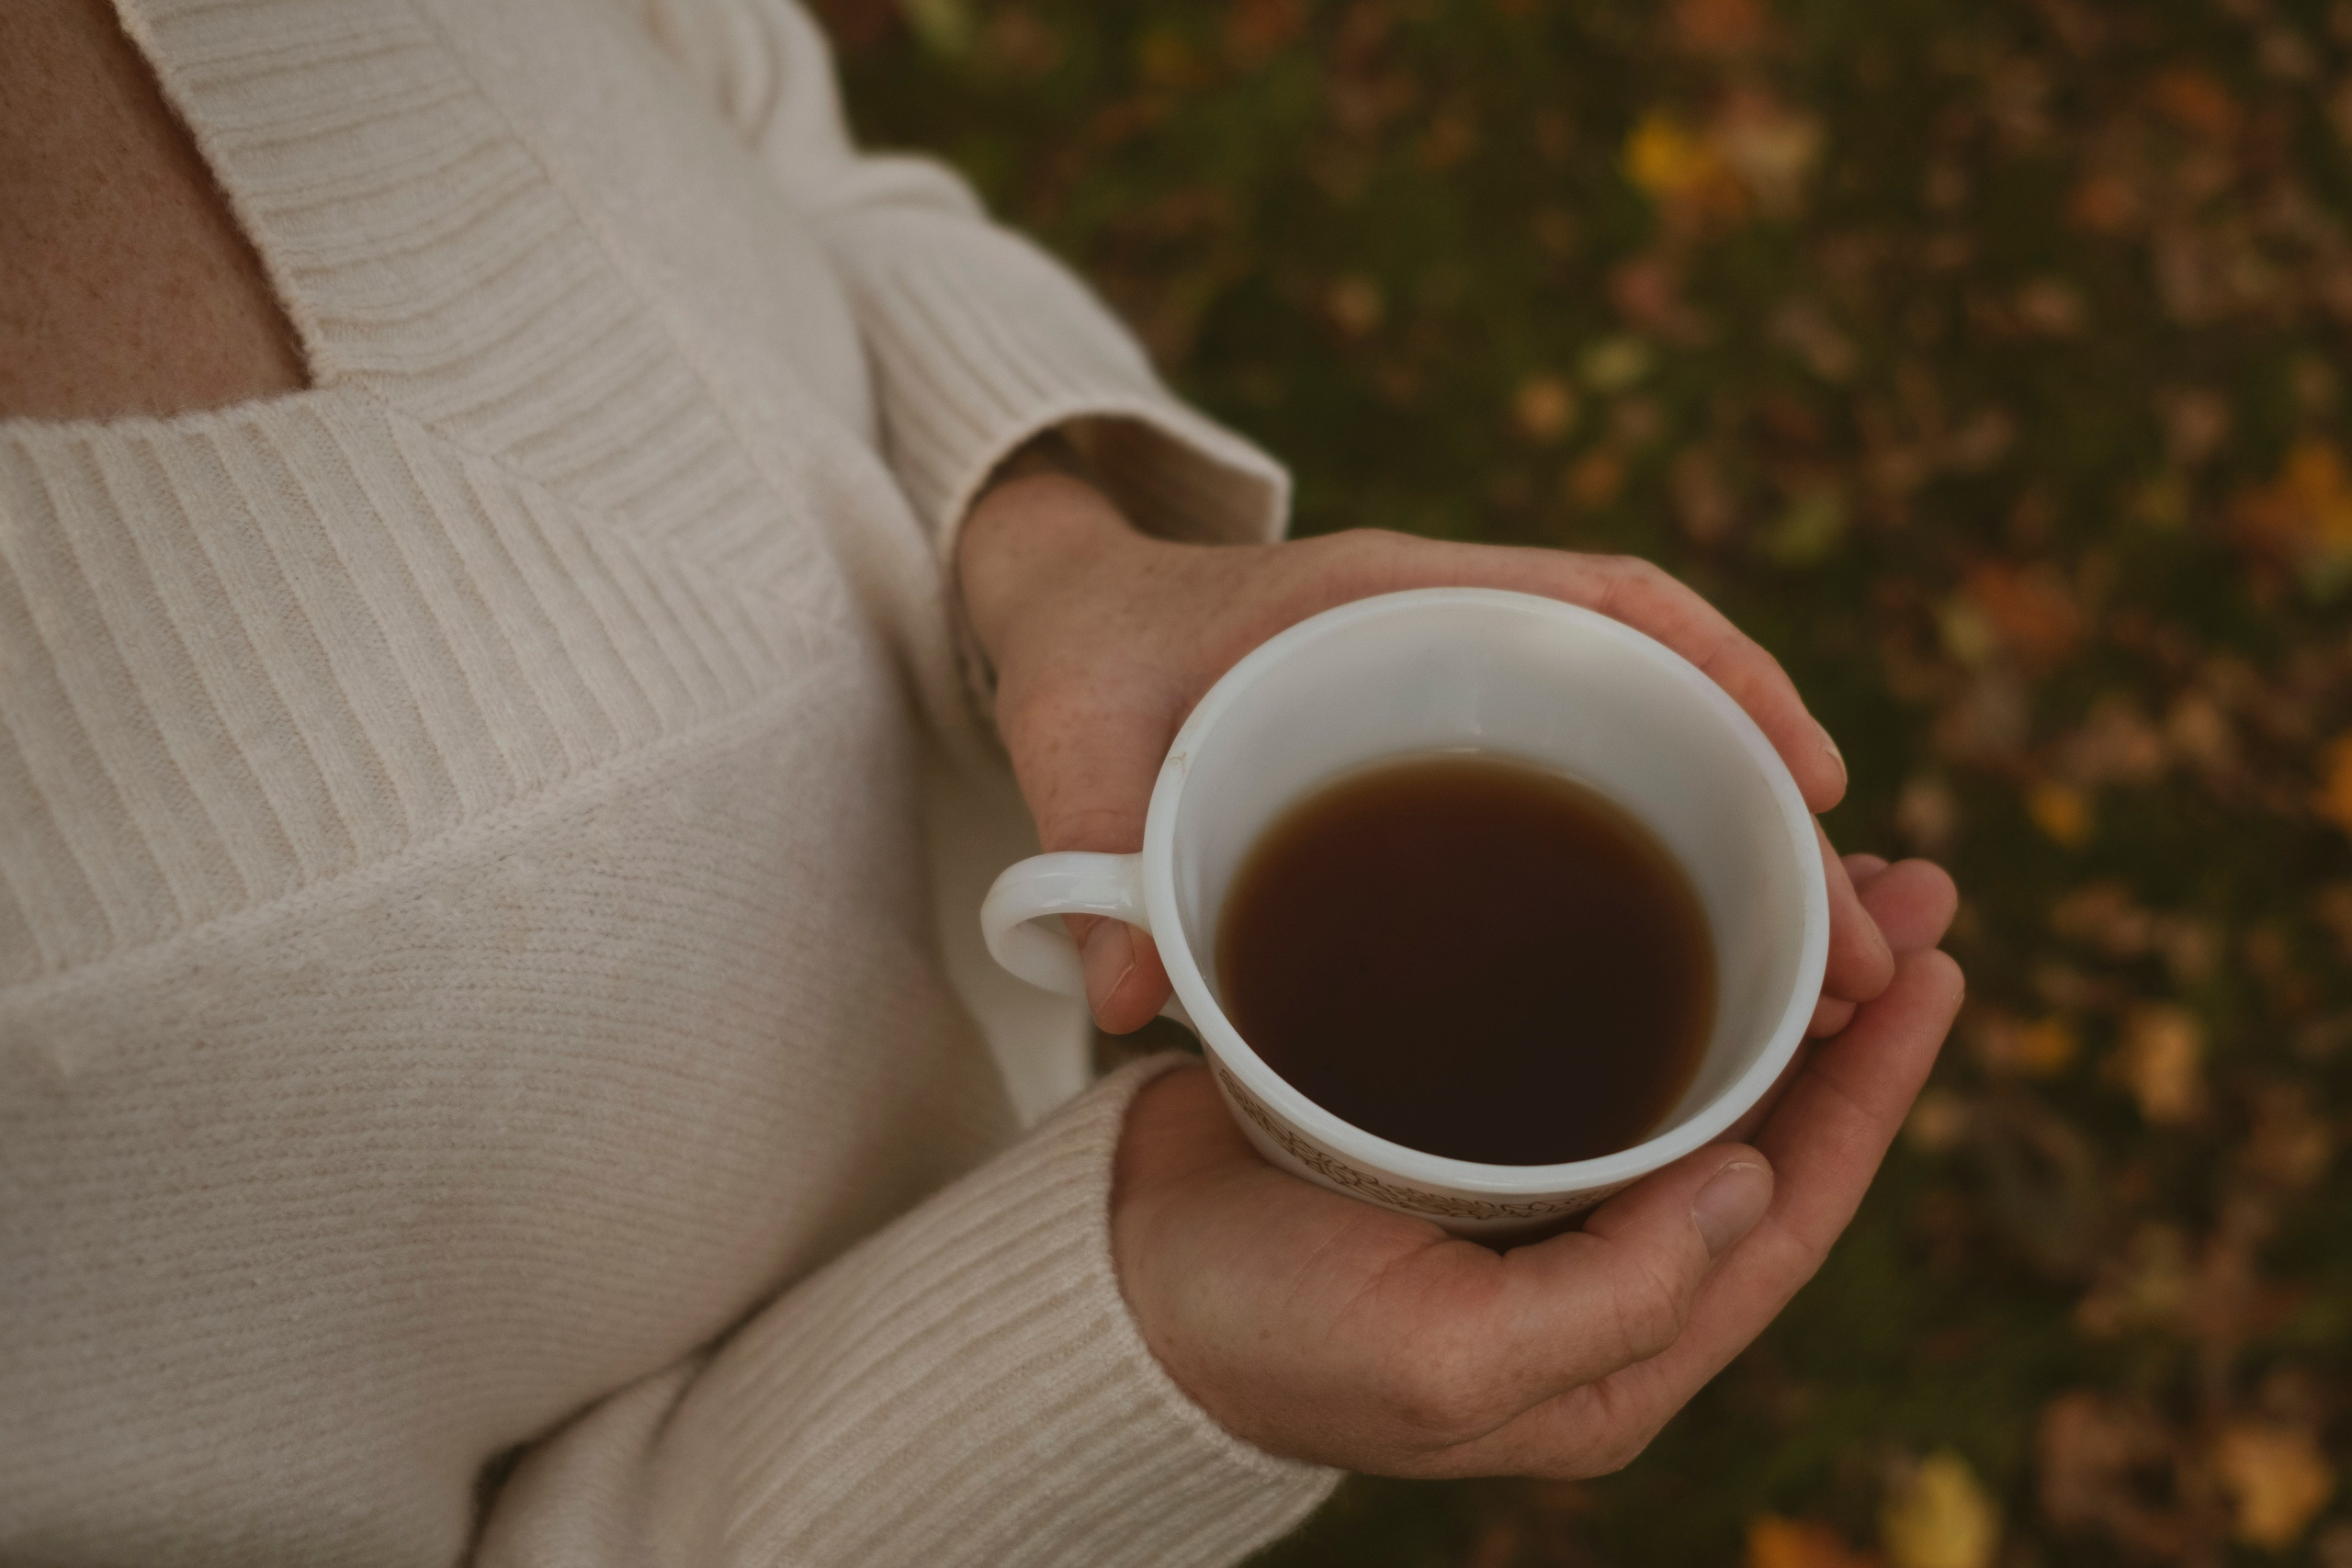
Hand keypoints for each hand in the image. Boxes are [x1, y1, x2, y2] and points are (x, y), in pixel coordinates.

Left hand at [959, 473, 1893, 1033]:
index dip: (1727, 674)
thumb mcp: (1074, 744)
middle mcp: (1457, 633)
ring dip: (1742, 850)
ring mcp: (1467, 691)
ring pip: (1647, 754)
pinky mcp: (1452, 753)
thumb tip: (1128, 1002)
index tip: (1813, 778)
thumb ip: (1089, 855)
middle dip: (1772, 806)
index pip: (1605, 601)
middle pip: (1665, 697)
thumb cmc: (1085, 663)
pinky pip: (1588, 793)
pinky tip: (1707, 972)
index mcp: (1393, 591)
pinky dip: (1663, 861)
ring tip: (1823, 988)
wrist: (1067, 623)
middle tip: (1850, 956)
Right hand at [1110, 862, 1959, 1473]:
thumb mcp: (1440, 1358)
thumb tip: (1754, 1187)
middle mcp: (1603, 1280)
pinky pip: (1605, 1045)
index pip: (1791, 1219)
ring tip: (1835, 872)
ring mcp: (1542, 1202)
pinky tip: (1679, 897)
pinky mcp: (1477, 1130)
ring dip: (1771, 982)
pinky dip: (1660, 971)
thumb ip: (1616, 1301)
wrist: (1121, 1277)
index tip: (1935, 973)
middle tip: (1913, 890)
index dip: (1876, 1097)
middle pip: (1767, 1135)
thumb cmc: (1262, 1327)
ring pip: (1697, 1079)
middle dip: (1849, 1019)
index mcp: (1619, 1355)